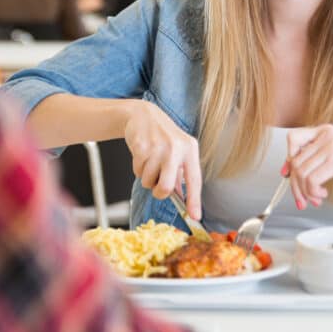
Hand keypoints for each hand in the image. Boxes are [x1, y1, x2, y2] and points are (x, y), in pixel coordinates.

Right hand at [123, 100, 202, 219]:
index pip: (194, 180)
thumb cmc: (163, 136)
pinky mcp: (141, 147)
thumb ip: (181, 173)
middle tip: (157, 184)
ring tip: (150, 161)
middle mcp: (176, 148)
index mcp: (190, 149)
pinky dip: (138, 168)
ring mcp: (158, 148)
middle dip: (158, 192)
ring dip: (146, 177)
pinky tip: (142, 155)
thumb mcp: (178, 150)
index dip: (195, 201)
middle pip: (165, 187)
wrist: (143, 115)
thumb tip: (182, 200)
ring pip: (148, 182)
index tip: (195, 216)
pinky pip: (137, 172)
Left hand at [284, 125, 332, 209]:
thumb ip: (315, 158)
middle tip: (303, 198)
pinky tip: (323, 195)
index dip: (288, 159)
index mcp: (325, 130)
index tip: (289, 175)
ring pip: (302, 172)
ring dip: (305, 192)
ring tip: (316, 198)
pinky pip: (313, 180)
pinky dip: (313, 192)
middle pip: (296, 161)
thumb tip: (288, 171)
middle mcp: (327, 135)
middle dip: (296, 185)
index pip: (293, 139)